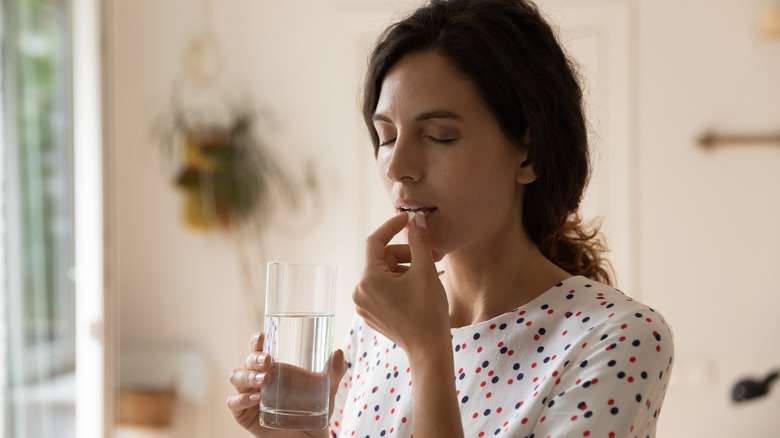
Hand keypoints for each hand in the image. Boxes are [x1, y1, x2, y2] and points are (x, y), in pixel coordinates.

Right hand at [226, 332, 346, 436]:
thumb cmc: (313, 411)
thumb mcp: (326, 391)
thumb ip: (334, 372)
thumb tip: (339, 352)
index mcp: (273, 369)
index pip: (259, 351)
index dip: (256, 342)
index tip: (261, 335)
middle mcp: (258, 380)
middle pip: (247, 362)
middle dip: (254, 358)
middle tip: (268, 361)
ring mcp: (249, 396)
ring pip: (236, 378)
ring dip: (247, 376)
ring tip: (264, 380)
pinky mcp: (244, 415)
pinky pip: (234, 403)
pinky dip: (241, 399)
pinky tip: (256, 399)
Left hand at [353, 212, 449, 355]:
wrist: (429, 350)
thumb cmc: (428, 312)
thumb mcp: (425, 271)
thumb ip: (419, 241)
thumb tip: (416, 219)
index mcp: (368, 279)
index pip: (375, 241)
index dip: (392, 226)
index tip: (409, 219)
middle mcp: (360, 291)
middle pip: (382, 259)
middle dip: (408, 254)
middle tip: (434, 255)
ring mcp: (364, 305)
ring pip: (384, 274)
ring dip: (405, 268)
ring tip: (430, 274)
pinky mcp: (371, 314)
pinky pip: (383, 289)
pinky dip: (399, 283)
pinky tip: (419, 288)